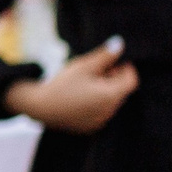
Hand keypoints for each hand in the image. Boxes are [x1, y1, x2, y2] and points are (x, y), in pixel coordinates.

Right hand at [5, 39, 137, 133]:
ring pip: (111, 102)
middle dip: (113, 79)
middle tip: (94, 70)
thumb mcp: (84, 65)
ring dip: (104, 91)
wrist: (39, 107)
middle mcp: (109, 111)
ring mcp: (100, 121)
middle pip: (121, 92)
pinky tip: (78, 96)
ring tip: (84, 83)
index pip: (132, 81)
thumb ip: (105, 55)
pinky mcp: (90, 127)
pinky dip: (95, 104)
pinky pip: (100, 113)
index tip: (111, 62)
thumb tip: (120, 44)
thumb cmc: (62, 84)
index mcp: (111, 95)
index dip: (125, 69)